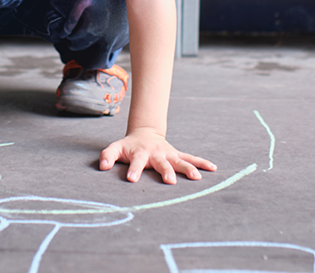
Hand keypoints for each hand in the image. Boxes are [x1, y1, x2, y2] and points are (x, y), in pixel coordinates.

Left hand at [99, 127, 216, 183]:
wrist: (144, 133)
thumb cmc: (128, 146)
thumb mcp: (115, 148)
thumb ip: (107, 156)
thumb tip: (102, 167)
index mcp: (140, 154)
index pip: (135, 162)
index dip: (133, 170)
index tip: (132, 179)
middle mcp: (156, 154)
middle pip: (161, 163)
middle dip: (165, 171)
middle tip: (169, 181)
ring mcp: (168, 154)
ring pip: (179, 161)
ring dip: (188, 168)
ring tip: (196, 177)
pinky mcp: (177, 155)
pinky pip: (191, 158)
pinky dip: (202, 163)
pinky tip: (213, 168)